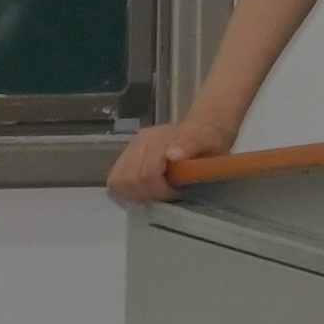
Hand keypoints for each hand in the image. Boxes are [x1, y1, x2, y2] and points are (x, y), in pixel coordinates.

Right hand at [106, 117, 231, 204]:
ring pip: (118, 180)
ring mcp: (131, 147)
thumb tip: (171, 155)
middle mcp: (140, 141)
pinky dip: (127, 189)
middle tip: (166, 194)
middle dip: (147, 193)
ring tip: (155, 192)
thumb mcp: (207, 141)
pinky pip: (116, 177)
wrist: (200, 129)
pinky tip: (145, 189)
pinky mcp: (127, 154)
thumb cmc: (206, 141)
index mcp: (158, 138)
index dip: (160, 190)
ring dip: (135, 193)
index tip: (176, 192)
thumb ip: (189, 145)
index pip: (146, 173)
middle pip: (128, 179)